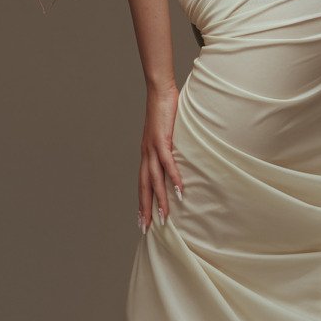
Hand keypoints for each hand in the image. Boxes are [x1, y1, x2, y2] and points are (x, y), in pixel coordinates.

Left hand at [138, 82, 183, 231]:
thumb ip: (168, 147)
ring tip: (165, 217)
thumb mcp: (165, 134)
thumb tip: (177, 158)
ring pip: (155, 180)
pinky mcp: (162, 140)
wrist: (159, 91)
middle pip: (144, 187)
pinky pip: (168, 163)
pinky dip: (173, 177)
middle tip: (146, 229)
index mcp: (146, 154)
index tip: (142, 220)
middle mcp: (146, 154)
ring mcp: (152, 148)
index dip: (141, 202)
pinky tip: (179, 190)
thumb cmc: (164, 111)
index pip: (142, 183)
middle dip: (145, 209)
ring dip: (160, 199)